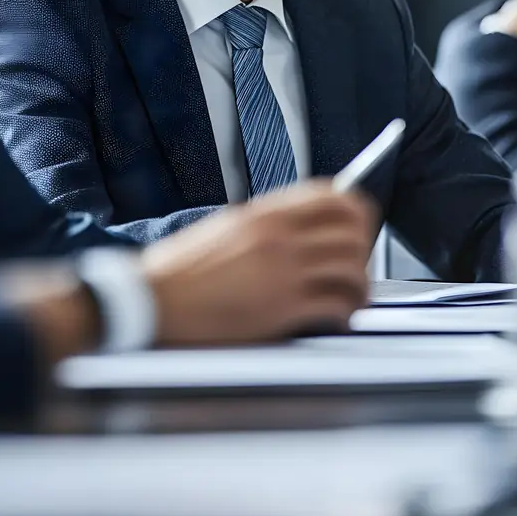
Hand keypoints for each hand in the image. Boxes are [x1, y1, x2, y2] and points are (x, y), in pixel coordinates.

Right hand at [143, 179, 378, 345]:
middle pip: (353, 230)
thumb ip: (268, 224)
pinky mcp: (281, 309)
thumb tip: (305, 227)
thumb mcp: (227, 228)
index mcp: (265, 213)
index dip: (357, 210)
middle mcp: (279, 236)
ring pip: (352, 269)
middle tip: (358, 266)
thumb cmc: (181, 269)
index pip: (333, 195)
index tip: (359, 225)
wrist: (151, 299)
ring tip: (352, 300)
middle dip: (366, 250)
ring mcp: (282, 272)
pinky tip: (337, 320)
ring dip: (360, 287)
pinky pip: (335, 306)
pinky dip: (346, 314)